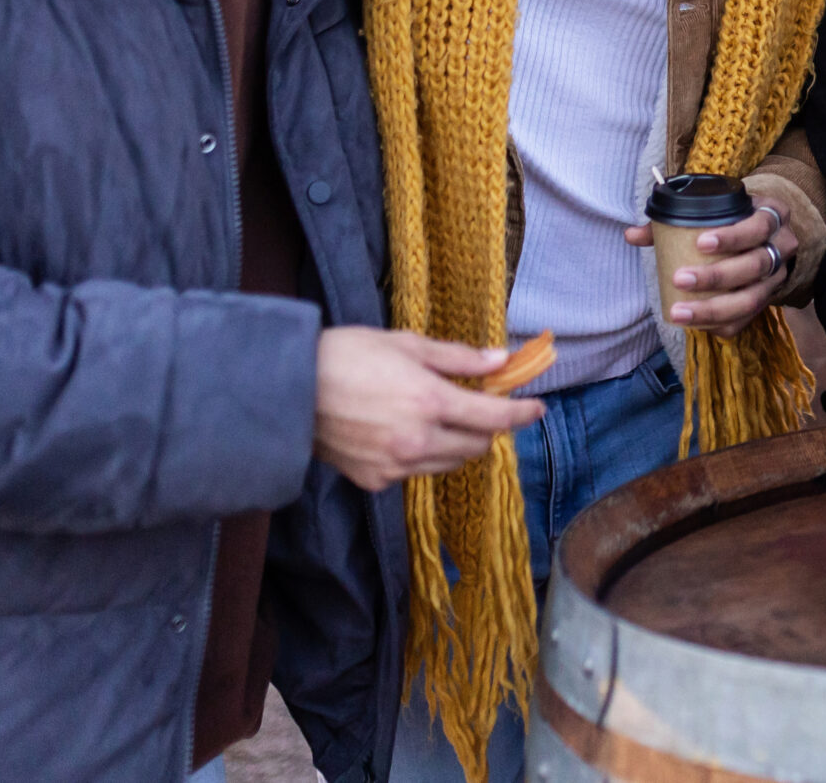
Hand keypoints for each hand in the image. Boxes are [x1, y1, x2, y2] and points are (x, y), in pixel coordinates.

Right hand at [312, 327, 543, 492]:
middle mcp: (419, 440)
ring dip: (458, 445)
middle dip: (488, 429)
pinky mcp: (375, 481)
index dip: (522, 414)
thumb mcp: (407, 344)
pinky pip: (415, 472)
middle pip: (477, 446)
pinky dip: (423, 456)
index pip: (494, 417)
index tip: (537, 408)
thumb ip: (459, 357)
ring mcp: (396, 465)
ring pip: (449, 464)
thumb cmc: (347, 355)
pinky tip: (406, 434)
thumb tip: (501, 360)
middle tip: (483, 409)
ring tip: (443, 420)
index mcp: (431, 401)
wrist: (289, 390)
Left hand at [619, 197, 797, 338]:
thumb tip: (632, 235)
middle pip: (756, 265)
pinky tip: (699, 327)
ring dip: (715, 308)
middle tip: (680, 278)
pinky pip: (749, 319)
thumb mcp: (715, 211)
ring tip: (679, 312)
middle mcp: (782, 248)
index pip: (759, 226)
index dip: (734, 237)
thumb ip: (672, 221)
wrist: (765, 237)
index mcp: (771, 217)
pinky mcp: (769, 301)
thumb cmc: (733, 221)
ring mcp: (778, 278)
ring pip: (754, 299)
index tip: (701, 243)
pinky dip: (723, 325)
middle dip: (718, 276)